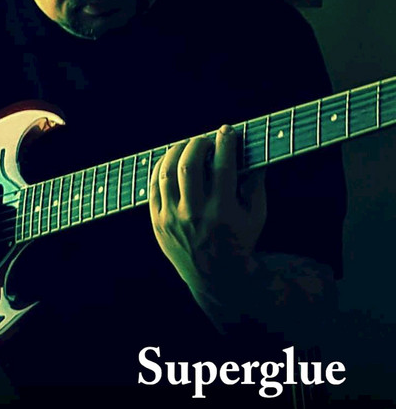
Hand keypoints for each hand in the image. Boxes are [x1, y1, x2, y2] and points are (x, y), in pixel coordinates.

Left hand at [148, 125, 265, 302]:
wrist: (216, 277)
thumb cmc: (240, 240)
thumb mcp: (257, 216)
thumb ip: (256, 184)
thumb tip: (254, 152)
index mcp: (223, 212)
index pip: (223, 166)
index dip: (225, 143)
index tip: (227, 131)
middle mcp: (195, 214)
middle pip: (190, 165)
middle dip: (198, 143)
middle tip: (205, 139)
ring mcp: (172, 218)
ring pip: (167, 172)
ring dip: (176, 151)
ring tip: (187, 145)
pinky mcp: (157, 221)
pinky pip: (153, 186)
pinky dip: (161, 167)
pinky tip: (171, 159)